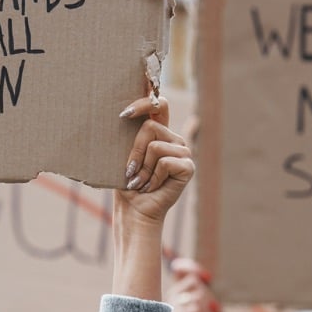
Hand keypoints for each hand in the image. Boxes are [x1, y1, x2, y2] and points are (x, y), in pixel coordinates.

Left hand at [118, 93, 193, 224]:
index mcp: (160, 132)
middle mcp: (174, 139)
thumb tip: (123, 114)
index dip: (145, 101)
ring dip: (143, 168)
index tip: (123, 114)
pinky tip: (153, 187)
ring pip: (155, 146)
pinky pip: (163, 162)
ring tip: (142, 181)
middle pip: (150, 126)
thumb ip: (130, 134)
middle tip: (132, 171)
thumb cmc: (127, 183)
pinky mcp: (188, 166)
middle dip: (135, 151)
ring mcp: (183, 152)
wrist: (134, 210)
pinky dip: (153, 177)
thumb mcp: (124, 154)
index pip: (159, 104)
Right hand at [168, 259, 222, 311]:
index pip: (179, 270)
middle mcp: (170, 298)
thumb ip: (204, 286)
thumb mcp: (210, 301)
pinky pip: (197, 307)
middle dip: (207, 296)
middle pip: (194, 281)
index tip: (207, 276)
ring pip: (198, 295)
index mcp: (177, 292)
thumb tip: (198, 276)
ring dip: (207, 309)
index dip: (189, 266)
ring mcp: (171, 308)